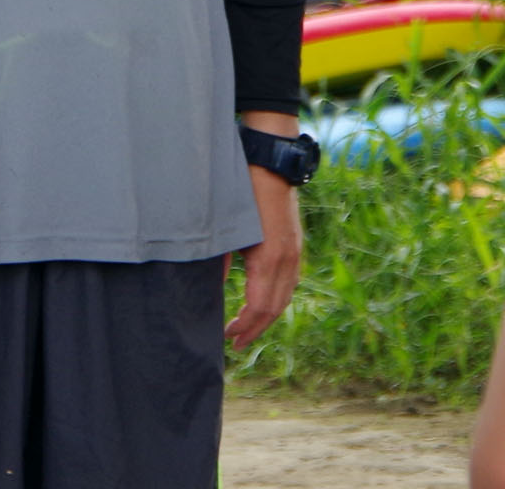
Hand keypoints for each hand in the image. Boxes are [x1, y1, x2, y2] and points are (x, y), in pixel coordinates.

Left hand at [228, 159, 303, 346]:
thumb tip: (210, 289)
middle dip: (255, 329)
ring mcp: (295, 252)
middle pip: (274, 309)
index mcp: (269, 259)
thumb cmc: (244, 191)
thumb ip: (218, 261)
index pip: (259, 308)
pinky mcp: (295, 245)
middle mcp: (287, 260)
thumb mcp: (226, 227)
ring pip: (285, 298)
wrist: (271, 162)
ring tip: (247, 328)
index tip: (227, 337)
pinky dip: (276, 300)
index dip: (244, 327)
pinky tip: (263, 302)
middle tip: (235, 343)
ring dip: (267, 317)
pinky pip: (289, 283)